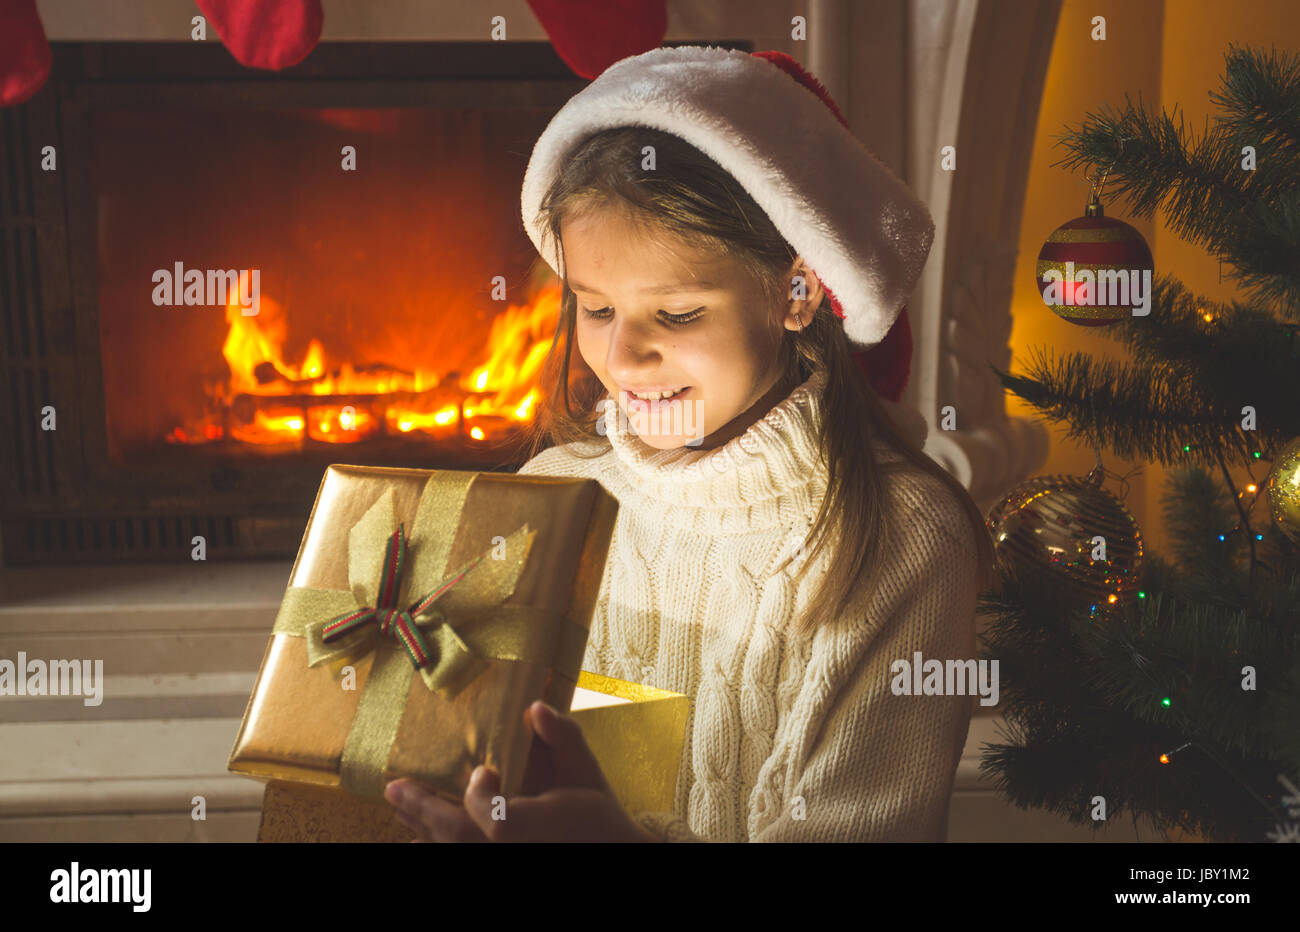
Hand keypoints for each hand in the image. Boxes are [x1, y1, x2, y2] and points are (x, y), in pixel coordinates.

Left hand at [384, 700, 656, 842]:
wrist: (611, 857)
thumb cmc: (599, 820)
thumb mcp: (587, 775)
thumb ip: (564, 739)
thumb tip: (534, 706)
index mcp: (535, 828)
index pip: (494, 818)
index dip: (479, 796)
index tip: (480, 770)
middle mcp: (513, 851)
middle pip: (458, 837)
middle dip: (424, 809)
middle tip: (395, 787)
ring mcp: (503, 861)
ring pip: (452, 852)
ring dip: (424, 829)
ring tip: (400, 806)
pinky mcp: (500, 864)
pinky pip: (460, 860)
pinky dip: (437, 848)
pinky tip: (421, 838)